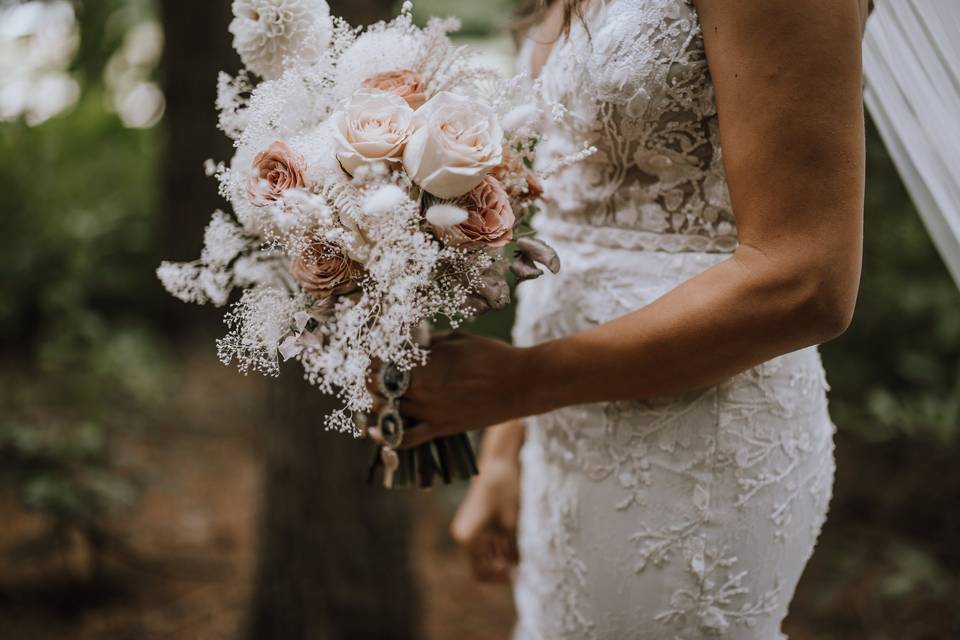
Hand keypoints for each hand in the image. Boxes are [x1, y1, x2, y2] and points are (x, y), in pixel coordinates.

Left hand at [368, 332, 537, 448]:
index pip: (384, 362)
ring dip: (375, 403)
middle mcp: (422, 388)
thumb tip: (414, 341)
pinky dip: (387, 438)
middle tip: (367, 374)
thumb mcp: (459, 338)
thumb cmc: (493, 355)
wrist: (521, 383)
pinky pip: (406, 438)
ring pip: (388, 411)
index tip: (370, 354)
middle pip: (381, 387)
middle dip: (370, 380)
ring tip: (373, 395)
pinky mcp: (441, 428)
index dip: (372, 359)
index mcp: (424, 363)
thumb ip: (431, 341)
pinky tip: (375, 432)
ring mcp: (430, 411)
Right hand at [450, 453, 519, 582]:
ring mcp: (468, 528)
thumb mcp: (513, 522)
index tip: (519, 575)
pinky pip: (487, 542)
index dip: (499, 579)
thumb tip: (517, 570)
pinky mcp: (475, 522)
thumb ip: (513, 549)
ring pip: (486, 554)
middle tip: (525, 566)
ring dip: (503, 556)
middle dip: (503, 568)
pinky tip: (517, 539)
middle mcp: (462, 535)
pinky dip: (501, 545)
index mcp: (467, 538)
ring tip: (524, 550)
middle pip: (482, 565)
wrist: (498, 461)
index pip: (480, 573)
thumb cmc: (504, 488)